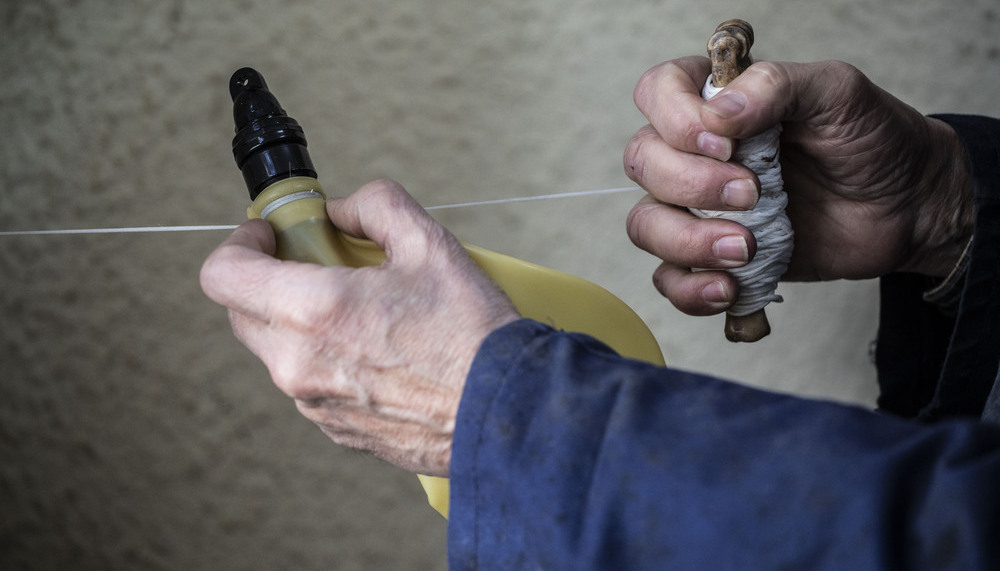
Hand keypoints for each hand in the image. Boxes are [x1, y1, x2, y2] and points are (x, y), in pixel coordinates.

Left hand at [199, 180, 519, 475]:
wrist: (505, 413)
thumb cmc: (472, 335)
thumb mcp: (429, 244)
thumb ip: (375, 207)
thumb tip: (342, 211)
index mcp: (315, 311)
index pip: (224, 275)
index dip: (239, 243)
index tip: (270, 234)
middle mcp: (300, 364)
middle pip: (242, 312)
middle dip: (268, 279)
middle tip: (317, 262)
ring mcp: (314, 404)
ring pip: (277, 350)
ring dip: (300, 321)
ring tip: (362, 309)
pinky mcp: (335, 430)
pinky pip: (309, 383)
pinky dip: (326, 358)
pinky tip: (379, 350)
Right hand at [623, 56, 973, 315]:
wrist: (907, 207)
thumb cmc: (872, 141)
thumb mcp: (837, 92)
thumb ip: (777, 86)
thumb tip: (720, 113)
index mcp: (717, 102)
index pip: (657, 92)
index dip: (676, 119)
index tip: (726, 144)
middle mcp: (695, 153)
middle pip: (644, 162)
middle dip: (691, 185)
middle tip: (753, 195)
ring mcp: (698, 208)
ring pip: (645, 224)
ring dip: (687, 241)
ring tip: (746, 249)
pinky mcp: (711, 258)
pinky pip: (669, 279)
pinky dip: (690, 289)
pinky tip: (730, 286)